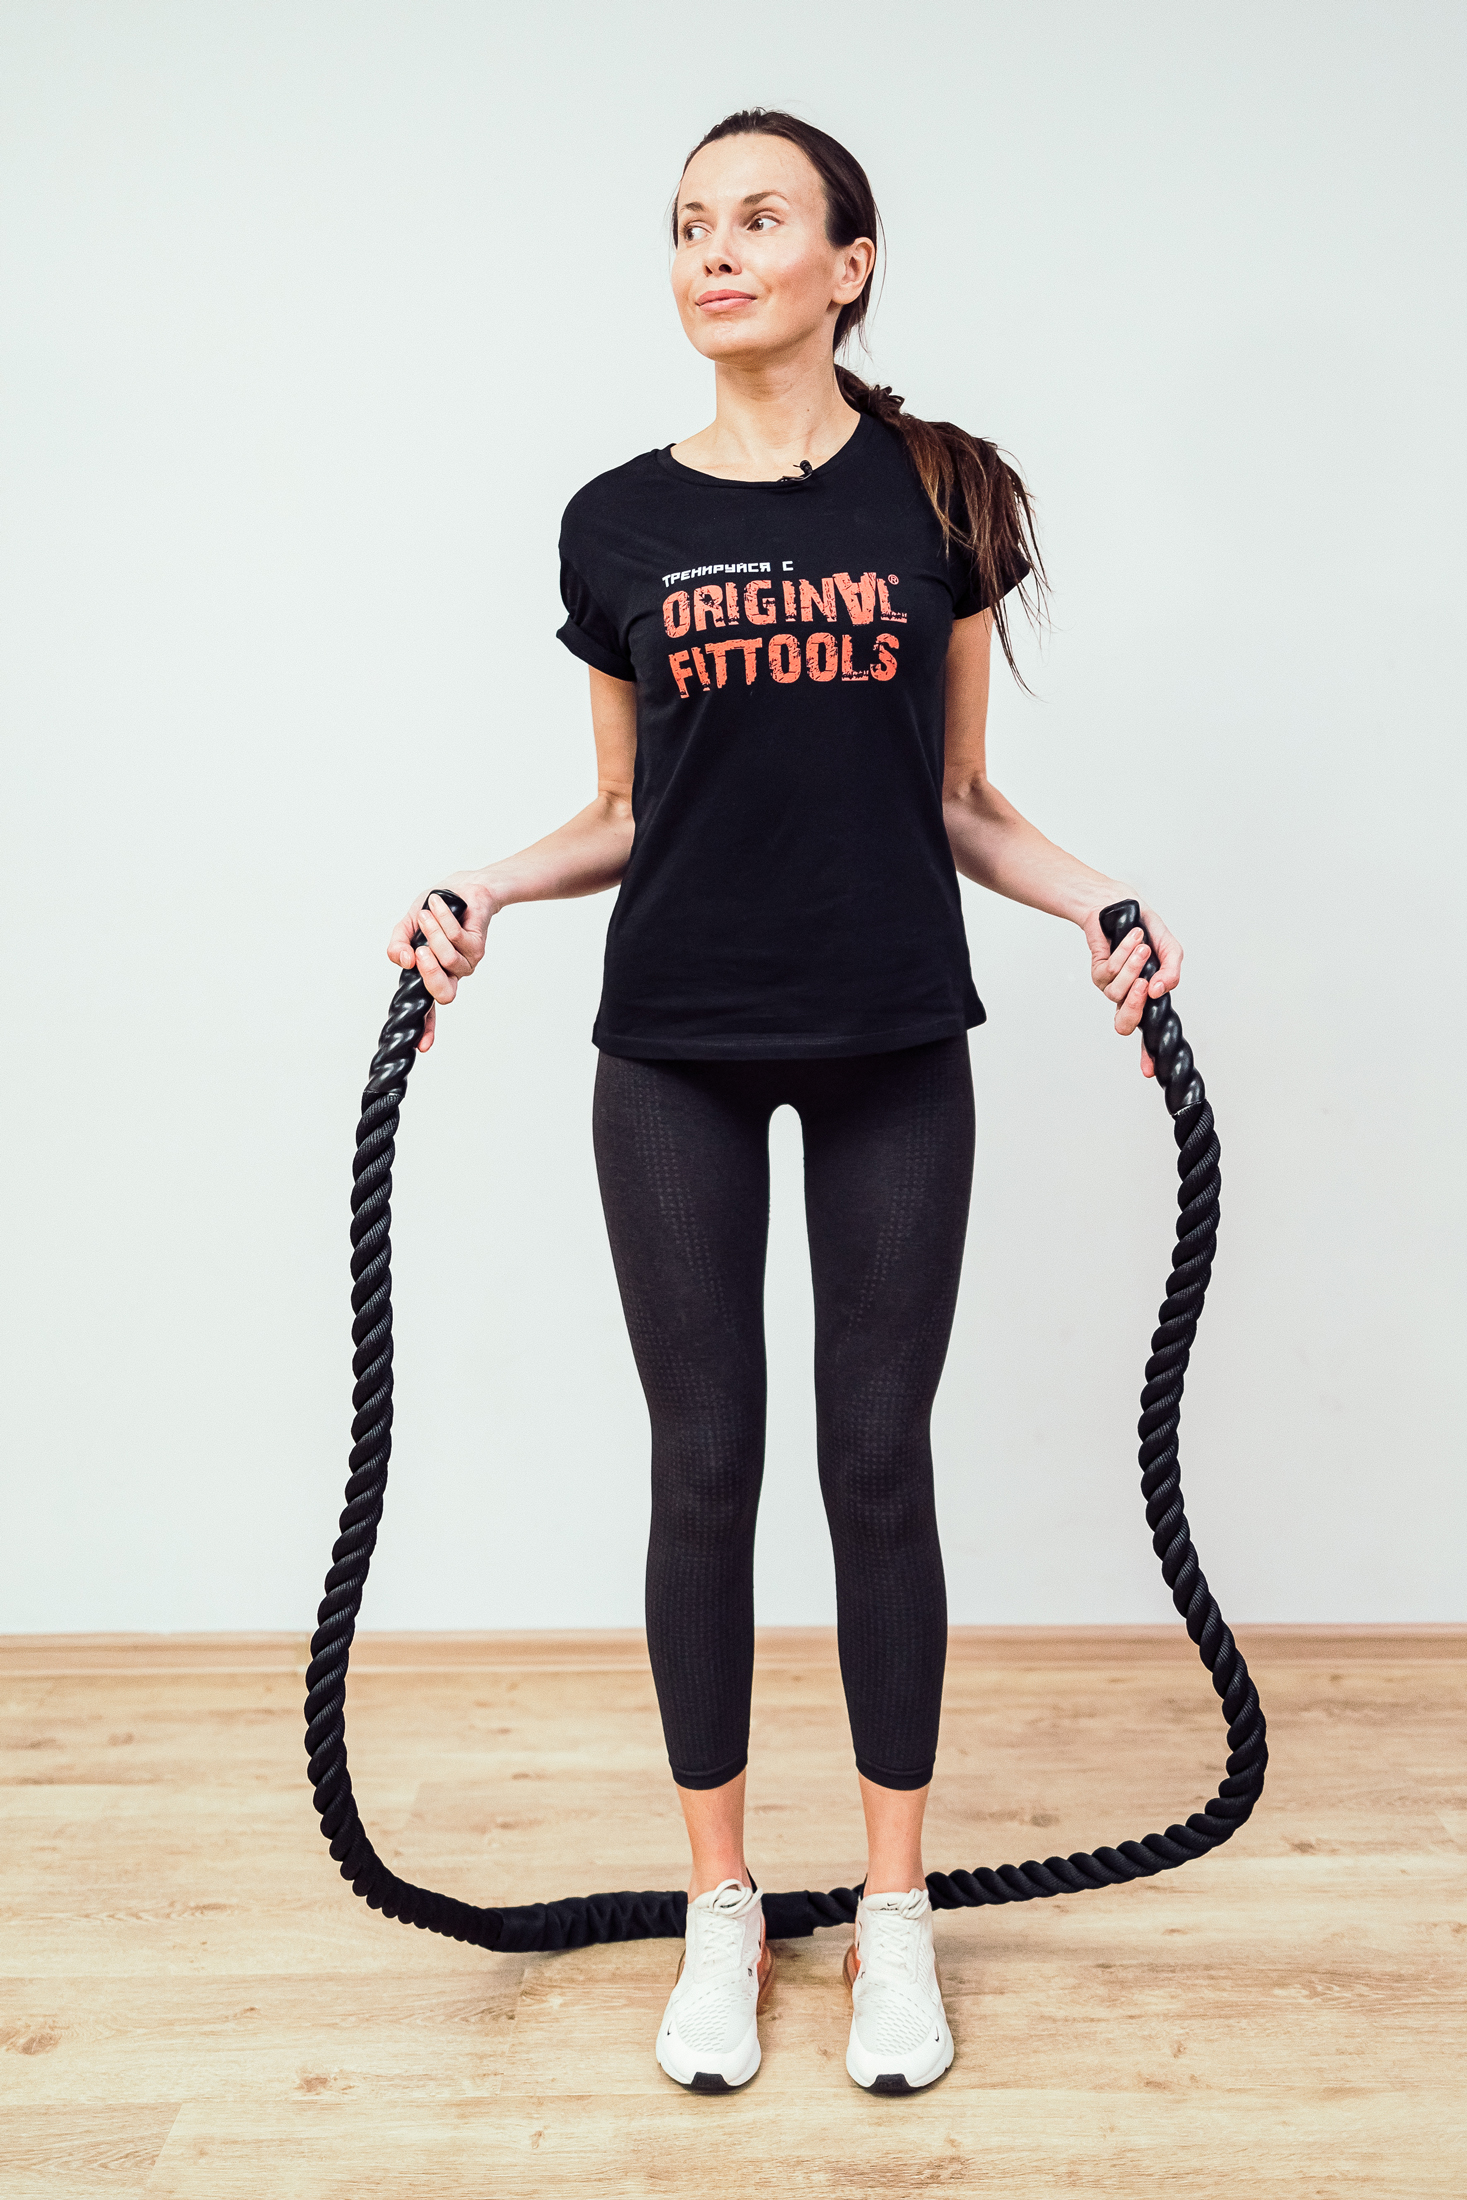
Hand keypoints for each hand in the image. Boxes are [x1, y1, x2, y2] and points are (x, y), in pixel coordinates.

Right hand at [386, 875, 497, 1053]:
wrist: (464, 887)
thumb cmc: (436, 910)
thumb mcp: (408, 926)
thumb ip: (398, 945)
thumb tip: (401, 960)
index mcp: (433, 974)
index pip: (429, 1008)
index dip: (426, 1028)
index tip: (422, 1046)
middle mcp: (452, 973)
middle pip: (444, 993)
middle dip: (430, 973)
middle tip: (420, 951)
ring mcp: (467, 962)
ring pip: (448, 959)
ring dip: (434, 933)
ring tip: (427, 914)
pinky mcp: (478, 946)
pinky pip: (457, 938)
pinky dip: (444, 919)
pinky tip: (438, 906)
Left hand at [1082, 902, 1182, 1078]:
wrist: (1118, 905)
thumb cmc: (1144, 929)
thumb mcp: (1169, 948)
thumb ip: (1172, 970)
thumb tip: (1162, 989)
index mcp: (1148, 996)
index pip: (1148, 1032)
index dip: (1148, 1054)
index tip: (1150, 1071)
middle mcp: (1128, 996)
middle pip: (1125, 1023)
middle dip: (1134, 1007)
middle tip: (1145, 985)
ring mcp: (1111, 987)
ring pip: (1118, 992)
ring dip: (1132, 967)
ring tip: (1141, 946)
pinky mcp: (1096, 973)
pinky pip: (1108, 972)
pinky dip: (1122, 954)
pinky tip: (1130, 939)